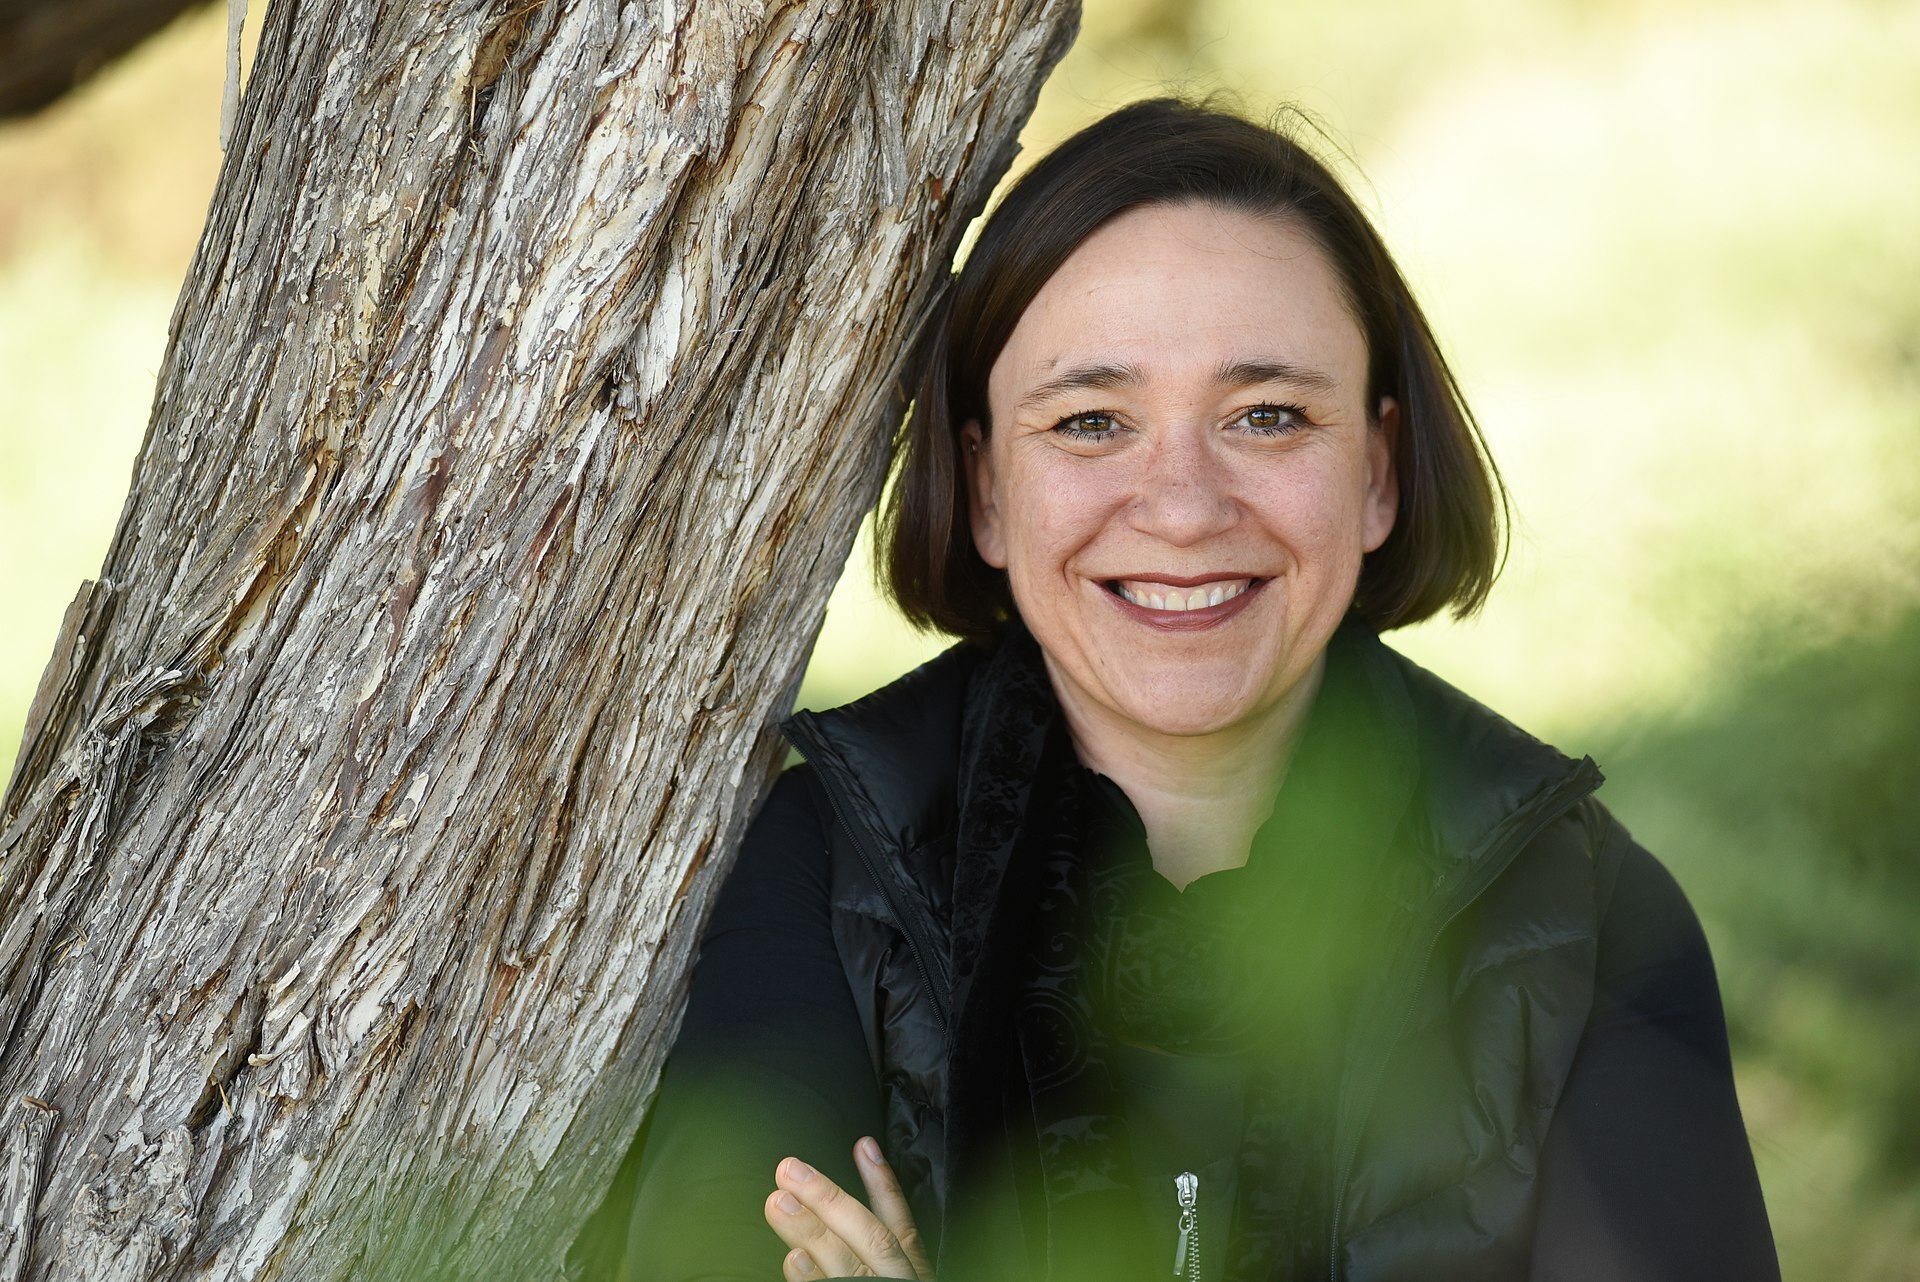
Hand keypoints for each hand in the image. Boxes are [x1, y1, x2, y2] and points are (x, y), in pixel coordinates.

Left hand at [763, 1136, 932, 1279]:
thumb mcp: (903, 1270)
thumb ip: (886, 1226)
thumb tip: (866, 1151)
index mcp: (909, 1271)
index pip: (899, 1221)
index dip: (882, 1182)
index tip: (862, 1145)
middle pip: (867, 1238)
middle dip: (829, 1201)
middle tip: (788, 1172)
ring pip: (843, 1268)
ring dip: (811, 1233)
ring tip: (777, 1203)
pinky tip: (793, 1261)